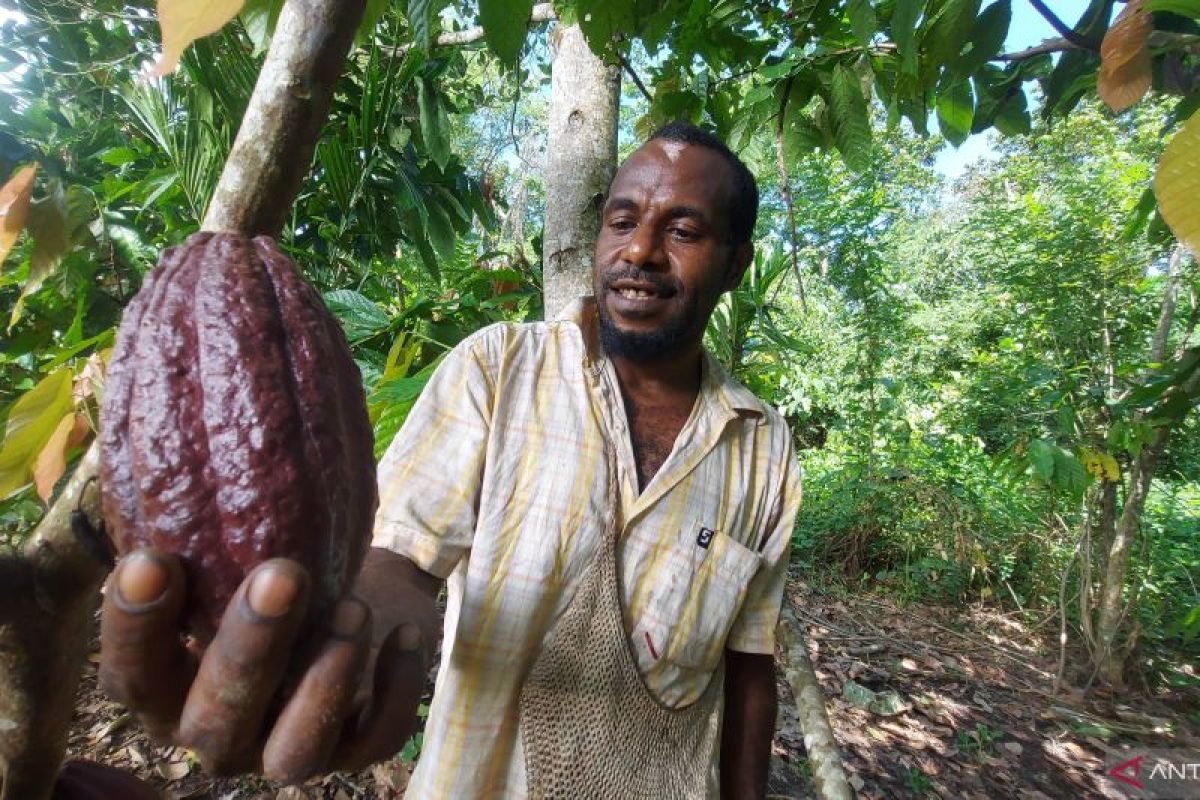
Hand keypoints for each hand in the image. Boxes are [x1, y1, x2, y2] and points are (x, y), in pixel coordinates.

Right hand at [98, 549, 431, 783]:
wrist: (353, 591)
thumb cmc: (273, 563)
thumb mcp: (229, 547)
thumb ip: (192, 523)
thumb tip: (163, 430)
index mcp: (169, 690)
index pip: (130, 680)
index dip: (134, 630)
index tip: (151, 558)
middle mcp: (220, 732)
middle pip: (214, 719)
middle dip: (248, 646)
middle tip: (281, 574)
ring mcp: (285, 748)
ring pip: (294, 752)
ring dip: (322, 683)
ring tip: (352, 608)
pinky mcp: (356, 748)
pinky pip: (377, 741)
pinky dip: (396, 690)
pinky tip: (405, 634)